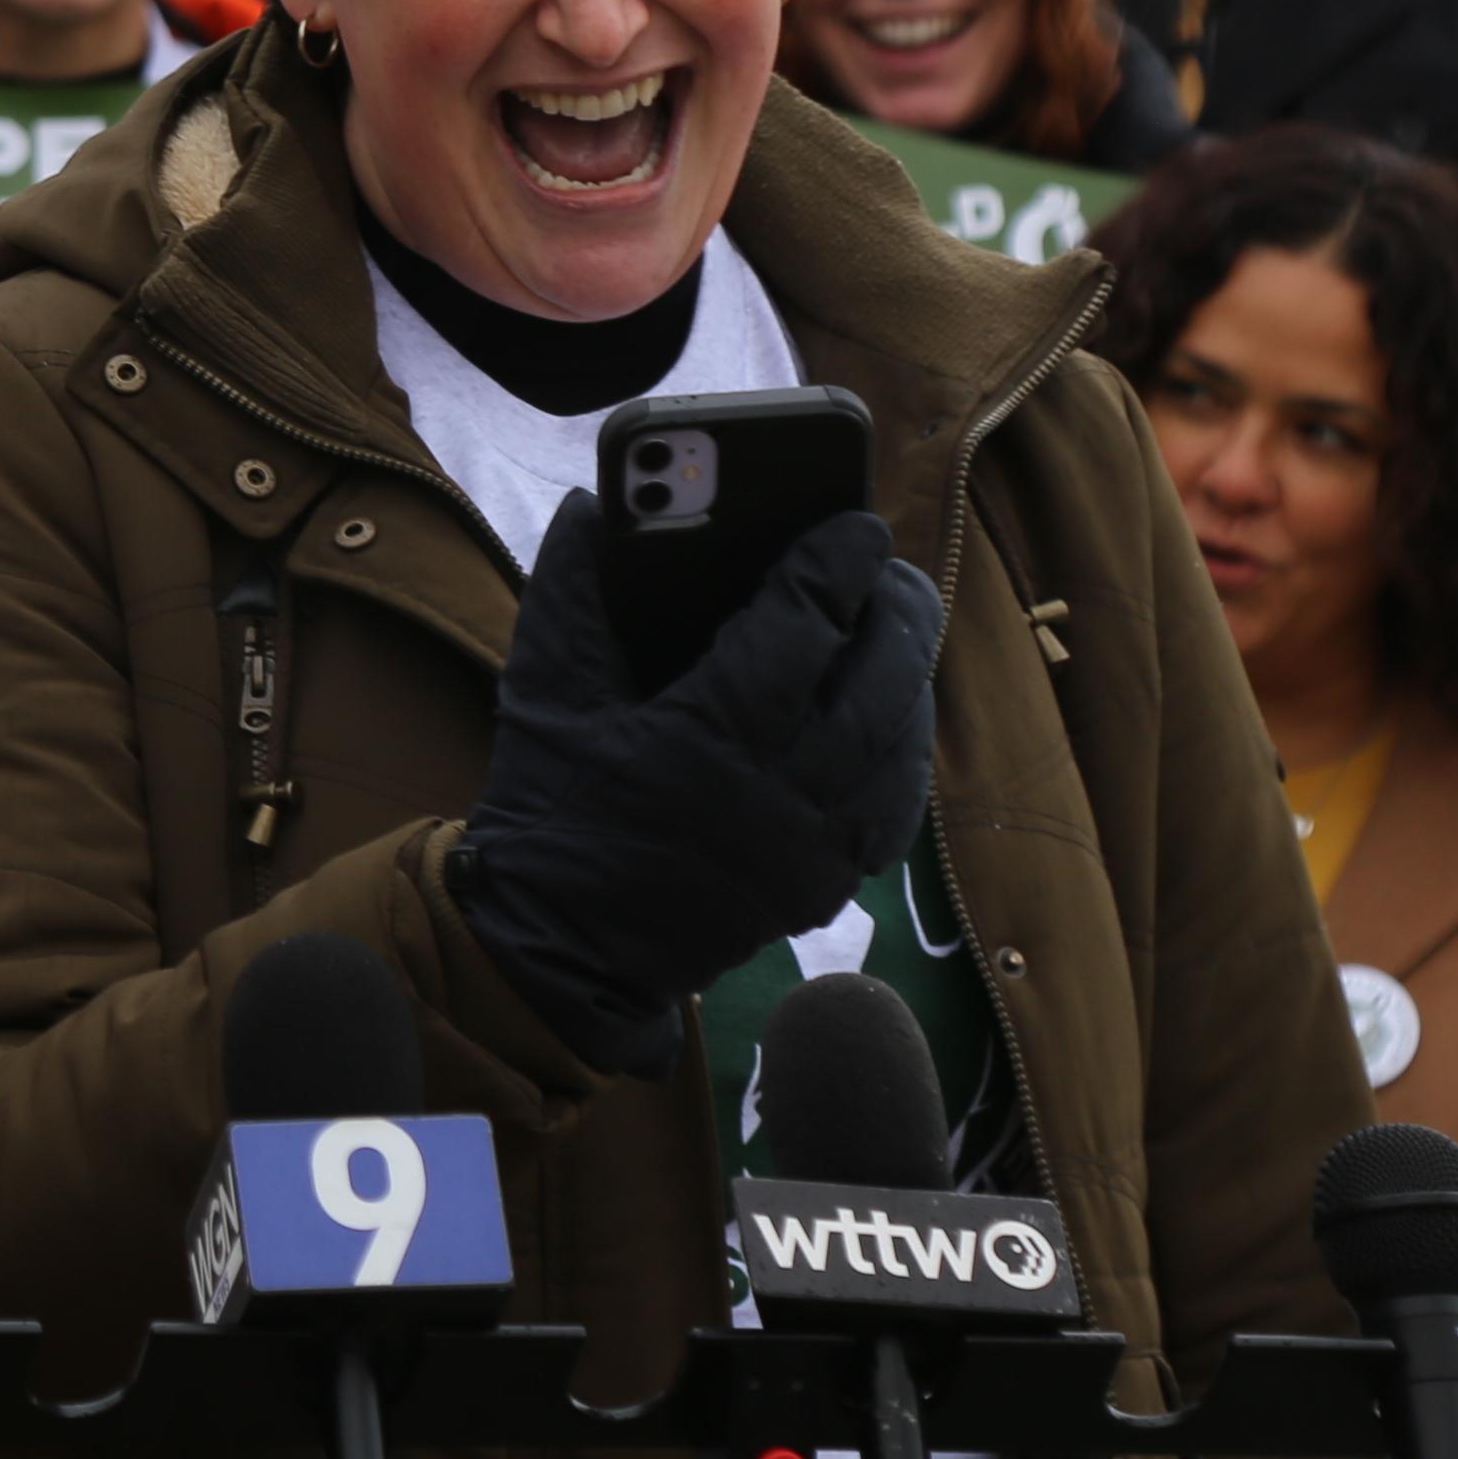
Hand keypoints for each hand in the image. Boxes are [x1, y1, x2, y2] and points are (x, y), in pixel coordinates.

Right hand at [450, 495, 937, 1078]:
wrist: (561, 950)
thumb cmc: (549, 810)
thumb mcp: (546, 693)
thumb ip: (570, 592)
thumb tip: (592, 509)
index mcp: (702, 739)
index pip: (798, 632)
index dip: (835, 567)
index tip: (857, 525)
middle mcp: (772, 798)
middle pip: (877, 689)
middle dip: (899, 617)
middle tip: (897, 569)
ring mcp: (806, 852)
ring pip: (898, 751)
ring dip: (911, 682)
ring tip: (904, 628)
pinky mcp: (820, 888)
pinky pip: (893, 813)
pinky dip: (904, 754)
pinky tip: (895, 713)